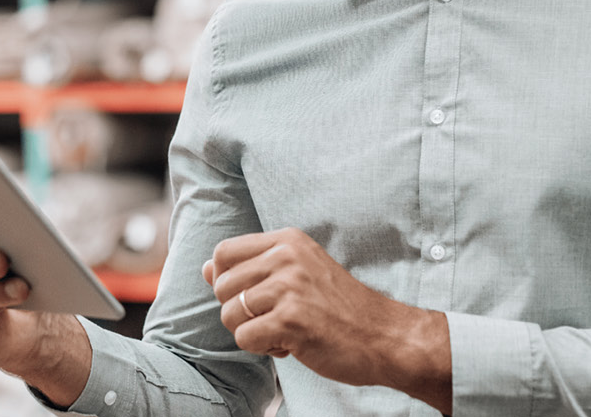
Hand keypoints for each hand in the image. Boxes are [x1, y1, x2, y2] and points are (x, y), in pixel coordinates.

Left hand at [203, 228, 451, 410]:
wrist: (385, 336)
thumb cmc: (340, 308)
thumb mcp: (299, 273)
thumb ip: (252, 268)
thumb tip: (205, 270)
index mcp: (287, 241)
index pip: (223, 252)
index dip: (225, 280)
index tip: (250, 298)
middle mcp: (286, 257)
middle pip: (221, 286)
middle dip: (238, 312)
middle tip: (273, 319)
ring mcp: (289, 287)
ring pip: (229, 315)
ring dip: (252, 332)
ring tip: (284, 332)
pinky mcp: (291, 320)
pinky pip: (245, 338)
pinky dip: (263, 349)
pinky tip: (291, 345)